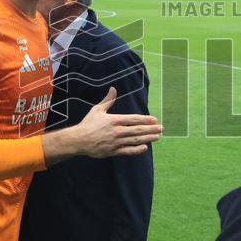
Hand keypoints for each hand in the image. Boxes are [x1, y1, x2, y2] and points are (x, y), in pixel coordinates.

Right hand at [42, 87, 160, 164]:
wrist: (78, 140)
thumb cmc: (88, 124)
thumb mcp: (97, 109)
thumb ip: (108, 100)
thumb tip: (113, 89)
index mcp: (114, 120)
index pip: (134, 119)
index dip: (145, 120)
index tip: (155, 120)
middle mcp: (117, 131)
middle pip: (137, 130)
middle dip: (151, 129)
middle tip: (161, 128)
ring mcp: (115, 142)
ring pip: (135, 140)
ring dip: (148, 138)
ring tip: (157, 137)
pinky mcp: (113, 151)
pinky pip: (127, 151)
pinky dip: (137, 150)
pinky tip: (145, 147)